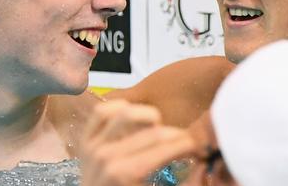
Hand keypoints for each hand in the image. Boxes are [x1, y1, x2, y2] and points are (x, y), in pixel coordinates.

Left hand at [80, 100, 195, 185]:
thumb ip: (182, 184)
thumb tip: (203, 167)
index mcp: (124, 174)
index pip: (165, 149)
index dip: (188, 144)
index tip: (201, 144)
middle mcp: (106, 156)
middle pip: (152, 132)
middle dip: (177, 135)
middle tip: (189, 140)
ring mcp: (92, 146)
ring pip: (126, 113)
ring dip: (149, 117)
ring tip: (159, 129)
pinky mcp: (84, 140)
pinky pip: (101, 112)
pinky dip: (119, 108)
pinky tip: (134, 117)